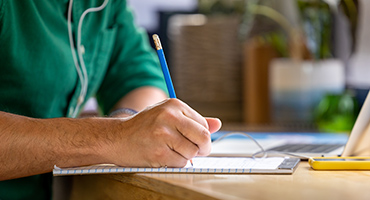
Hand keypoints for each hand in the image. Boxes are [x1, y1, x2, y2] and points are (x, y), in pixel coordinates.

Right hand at [103, 98, 220, 167]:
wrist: (117, 138)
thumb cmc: (145, 127)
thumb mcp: (168, 116)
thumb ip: (193, 120)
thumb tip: (218, 124)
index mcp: (174, 105)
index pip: (203, 124)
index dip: (202, 136)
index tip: (192, 140)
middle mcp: (169, 117)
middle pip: (203, 137)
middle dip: (203, 148)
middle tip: (195, 151)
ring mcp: (163, 135)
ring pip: (192, 152)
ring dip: (186, 156)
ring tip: (172, 151)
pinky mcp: (158, 153)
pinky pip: (181, 163)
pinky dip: (176, 163)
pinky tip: (163, 156)